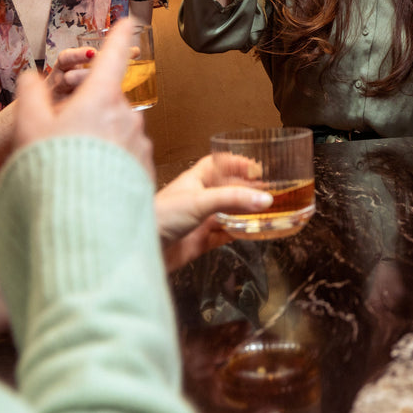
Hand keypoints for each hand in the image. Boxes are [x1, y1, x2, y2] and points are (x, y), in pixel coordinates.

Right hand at [12, 24, 151, 170]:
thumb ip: (31, 96)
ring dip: (97, 141)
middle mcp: (127, 115)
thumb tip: (31, 76)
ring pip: (116, 131)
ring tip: (71, 167)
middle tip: (61, 139)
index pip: (113, 57)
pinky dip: (108, 162)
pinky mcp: (145, 168)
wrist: (79, 220)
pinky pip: (125, 156)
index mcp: (101, 98)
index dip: (120, 36)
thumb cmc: (50, 168)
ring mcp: (139, 142)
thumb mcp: (29, 127)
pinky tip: (89, 181)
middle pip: (108, 102)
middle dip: (89, 113)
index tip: (130, 20)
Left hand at [154, 155, 272, 270]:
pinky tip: (253, 233)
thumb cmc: (161, 216)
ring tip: (269, 211)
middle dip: (247, 190)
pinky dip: (240, 234)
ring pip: (229, 214)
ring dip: (246, 213)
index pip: (218, 164)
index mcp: (194, 180)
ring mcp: (199, 220)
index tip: (257, 167)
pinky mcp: (200, 241)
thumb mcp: (200, 201)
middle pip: (228, 190)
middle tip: (271, 190)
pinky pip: (225, 235)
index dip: (236, 163)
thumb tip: (265, 199)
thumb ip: (234, 199)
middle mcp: (198, 198)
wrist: (141, 250)